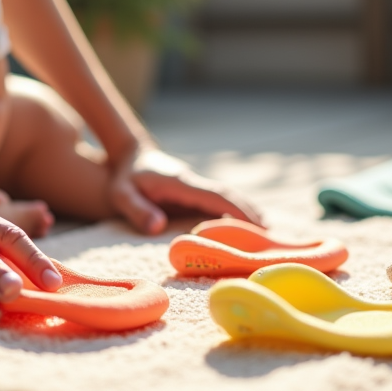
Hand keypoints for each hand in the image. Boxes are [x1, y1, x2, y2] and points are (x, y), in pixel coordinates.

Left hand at [108, 147, 261, 234]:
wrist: (130, 156)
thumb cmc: (125, 177)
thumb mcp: (122, 194)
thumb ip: (137, 210)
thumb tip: (158, 227)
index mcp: (180, 182)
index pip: (214, 196)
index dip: (236, 210)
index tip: (255, 224)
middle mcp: (193, 182)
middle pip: (228, 195)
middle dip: (249, 212)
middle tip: (270, 234)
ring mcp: (196, 185)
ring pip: (227, 196)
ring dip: (246, 211)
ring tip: (267, 231)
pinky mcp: (195, 191)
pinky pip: (219, 200)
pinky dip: (236, 210)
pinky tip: (248, 223)